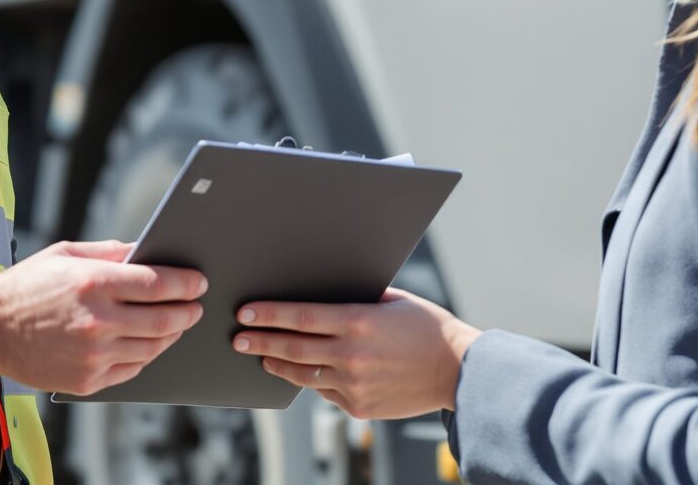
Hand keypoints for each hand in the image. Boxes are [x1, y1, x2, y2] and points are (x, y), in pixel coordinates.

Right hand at [0, 239, 206, 395]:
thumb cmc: (26, 286)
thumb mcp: (65, 253)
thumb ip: (109, 252)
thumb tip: (147, 251)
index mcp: (92, 283)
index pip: (158, 284)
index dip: (186, 284)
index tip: (199, 283)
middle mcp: (96, 320)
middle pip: (163, 320)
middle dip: (188, 312)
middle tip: (196, 307)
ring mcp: (92, 355)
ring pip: (152, 348)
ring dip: (171, 335)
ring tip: (175, 324)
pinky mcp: (86, 380)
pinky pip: (132, 369)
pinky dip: (146, 356)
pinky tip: (148, 344)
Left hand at [232, 288, 481, 419]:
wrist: (459, 371)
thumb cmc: (427, 328)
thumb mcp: (393, 301)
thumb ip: (358, 298)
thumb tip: (324, 290)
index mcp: (359, 321)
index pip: (301, 316)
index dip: (269, 314)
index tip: (246, 312)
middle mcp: (352, 355)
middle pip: (293, 348)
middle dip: (260, 342)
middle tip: (238, 339)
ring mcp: (354, 385)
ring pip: (303, 375)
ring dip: (276, 365)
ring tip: (260, 356)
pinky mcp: (359, 407)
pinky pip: (325, 392)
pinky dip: (312, 381)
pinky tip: (299, 372)